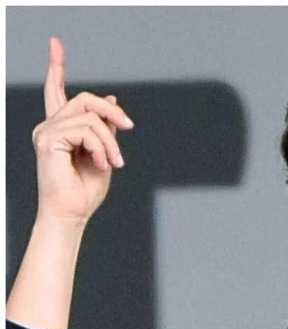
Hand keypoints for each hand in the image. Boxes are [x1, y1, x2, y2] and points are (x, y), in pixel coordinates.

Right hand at [33, 37, 133, 224]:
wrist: (73, 213)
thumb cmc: (86, 189)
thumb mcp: (105, 152)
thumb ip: (106, 127)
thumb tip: (112, 100)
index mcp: (61, 128)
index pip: (56, 91)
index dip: (56, 66)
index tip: (55, 42)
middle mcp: (49, 126)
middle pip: (85, 99)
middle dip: (112, 112)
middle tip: (129, 127)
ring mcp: (46, 131)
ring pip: (92, 117)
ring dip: (111, 141)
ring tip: (114, 162)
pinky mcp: (48, 140)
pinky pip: (87, 130)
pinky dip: (101, 147)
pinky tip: (102, 163)